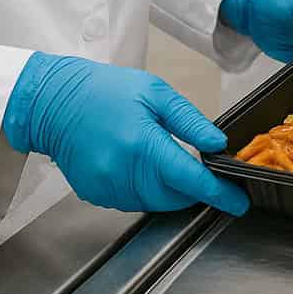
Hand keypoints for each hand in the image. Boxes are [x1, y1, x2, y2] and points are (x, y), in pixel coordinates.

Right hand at [2, 53, 250, 215]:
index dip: (218, 193)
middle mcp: (122, 172)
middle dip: (194, 188)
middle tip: (202, 169)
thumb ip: (189, 121)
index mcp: (141, 143)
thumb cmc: (105, 91)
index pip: (189, 179)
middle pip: (174, 196)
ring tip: (164, 158)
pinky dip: (146, 190)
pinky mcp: (95, 194)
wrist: (53, 102)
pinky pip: (132, 201)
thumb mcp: (155, 93)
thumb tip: (217, 144)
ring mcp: (106, 186)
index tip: (239, 202)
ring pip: (154, 202)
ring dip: (170, 190)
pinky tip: (141, 165)